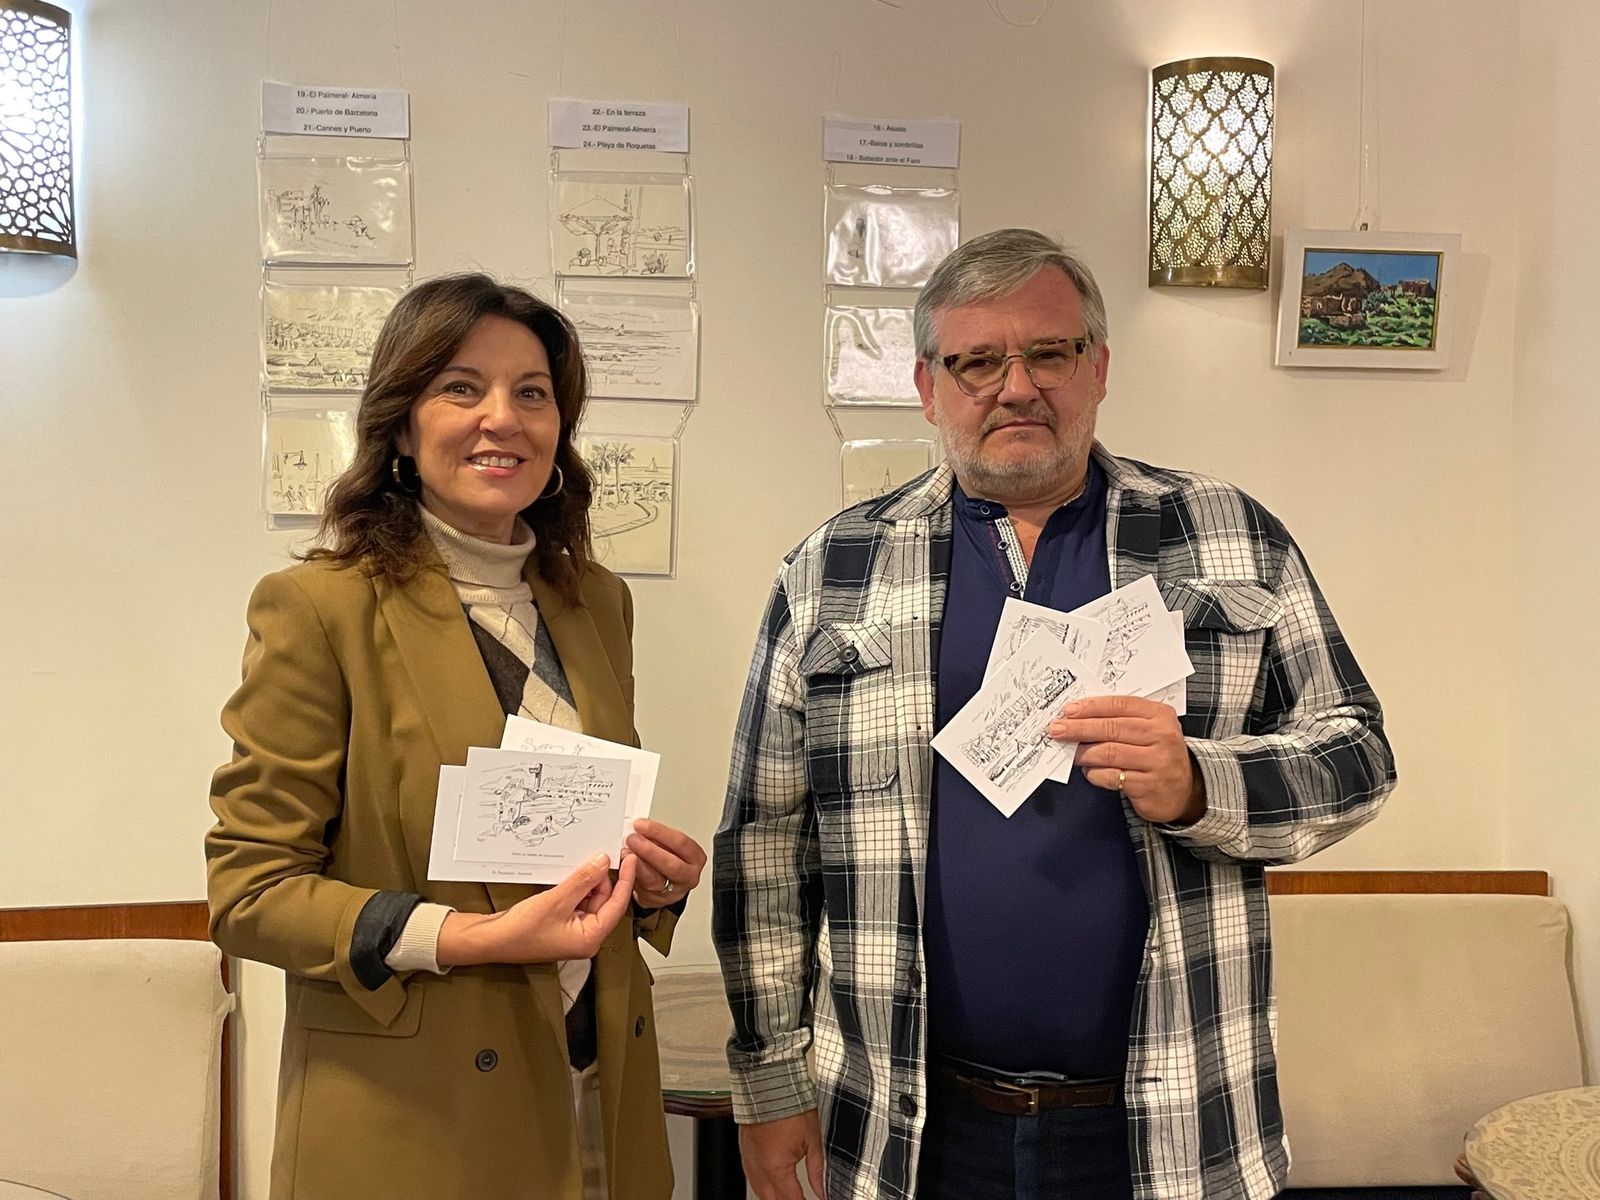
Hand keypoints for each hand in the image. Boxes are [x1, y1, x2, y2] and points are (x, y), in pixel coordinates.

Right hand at [436, 852, 637, 966]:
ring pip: (590, 898)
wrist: (490, 940)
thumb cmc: (520, 931)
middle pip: (605, 900)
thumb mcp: (556, 900)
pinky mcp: (562, 923)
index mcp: (590, 938)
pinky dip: (576, 886)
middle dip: (602, 877)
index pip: (617, 904)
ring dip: (588, 880)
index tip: (631, 858)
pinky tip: (571, 872)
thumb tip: (603, 862)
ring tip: (584, 860)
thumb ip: (582, 880)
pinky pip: (577, 900)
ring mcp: (573, 930)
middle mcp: (585, 936)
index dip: (626, 879)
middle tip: (602, 852)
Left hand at [625, 817, 706, 909]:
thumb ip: (657, 836)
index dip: (659, 832)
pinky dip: (631, 876)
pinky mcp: (656, 901)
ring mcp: (672, 892)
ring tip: (625, 852)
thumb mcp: (668, 843)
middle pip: (672, 865)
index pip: (680, 843)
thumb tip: (639, 827)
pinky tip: (623, 866)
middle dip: (649, 851)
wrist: (663, 879)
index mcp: (695, 857)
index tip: (640, 825)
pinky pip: (642, 890)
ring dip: (637, 865)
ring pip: (655, 880)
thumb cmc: (668, 856)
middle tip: (632, 839)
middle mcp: (687, 876)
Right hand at [739, 1110, 826, 1199]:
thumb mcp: (812, 1140)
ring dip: (773, 1197)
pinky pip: (751, 1177)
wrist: (768, 1084)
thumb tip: (822, 1189)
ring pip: (759, 1192)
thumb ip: (818, 1170)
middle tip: (800, 1197)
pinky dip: (761, 1185)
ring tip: (787, 1195)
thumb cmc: (789, 1106)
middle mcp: (758, 1168)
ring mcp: (748, 1160)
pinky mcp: (743, 1150)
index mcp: (776, 1168)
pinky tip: (769, 1184)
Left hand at [1049, 694, 1205, 824]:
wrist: (1184, 790)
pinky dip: (1095, 774)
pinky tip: (1090, 771)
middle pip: (1111, 728)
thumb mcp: (1150, 729)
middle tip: (1057, 729)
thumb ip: (1121, 719)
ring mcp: (1157, 762)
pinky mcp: (1149, 786)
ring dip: (1084, 752)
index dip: (1091, 707)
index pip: (1119, 705)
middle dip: (1079, 728)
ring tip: (1071, 752)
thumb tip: (1079, 716)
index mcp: (1160, 715)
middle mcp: (1162, 737)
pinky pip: (1112, 776)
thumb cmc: (1158, 754)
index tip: (1068, 711)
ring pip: (1109, 753)